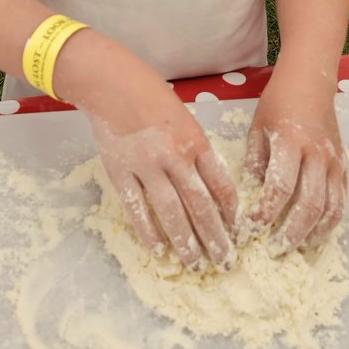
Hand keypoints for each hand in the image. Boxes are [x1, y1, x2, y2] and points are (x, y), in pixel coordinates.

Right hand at [84, 74, 238, 268]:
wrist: (110, 82)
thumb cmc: (150, 94)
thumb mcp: (185, 117)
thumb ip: (196, 149)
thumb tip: (209, 185)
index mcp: (195, 141)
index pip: (221, 186)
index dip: (231, 214)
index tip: (238, 232)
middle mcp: (175, 157)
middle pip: (201, 206)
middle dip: (216, 238)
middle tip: (226, 262)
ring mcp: (146, 167)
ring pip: (171, 214)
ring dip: (187, 243)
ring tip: (197, 265)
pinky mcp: (121, 173)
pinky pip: (137, 209)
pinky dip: (149, 233)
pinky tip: (159, 250)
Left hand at [244, 74, 347, 252]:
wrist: (310, 83)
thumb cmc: (278, 104)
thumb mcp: (257, 128)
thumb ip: (255, 162)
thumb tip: (250, 196)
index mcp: (290, 142)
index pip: (281, 186)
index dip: (267, 211)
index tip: (251, 226)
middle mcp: (316, 154)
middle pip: (309, 204)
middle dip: (291, 232)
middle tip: (273, 248)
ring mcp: (334, 162)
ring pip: (330, 208)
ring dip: (313, 233)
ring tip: (295, 247)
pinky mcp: (343, 166)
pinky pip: (341, 201)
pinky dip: (330, 222)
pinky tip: (314, 233)